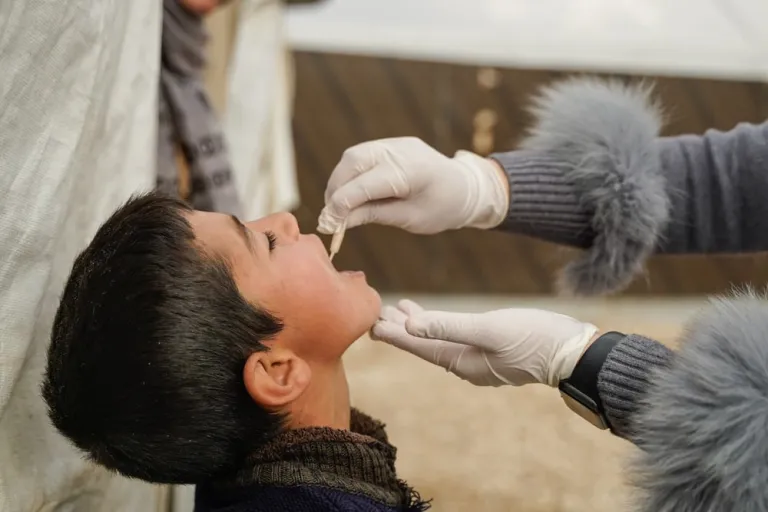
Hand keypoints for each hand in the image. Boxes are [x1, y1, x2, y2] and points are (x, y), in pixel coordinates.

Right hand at [317, 137, 508, 234]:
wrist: (468, 187)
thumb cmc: (443, 208)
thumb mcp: (410, 219)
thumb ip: (374, 215)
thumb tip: (339, 221)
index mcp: (411, 172)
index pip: (364, 185)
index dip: (341, 205)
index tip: (328, 225)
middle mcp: (401, 151)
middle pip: (353, 162)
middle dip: (336, 189)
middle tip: (330, 216)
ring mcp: (396, 143)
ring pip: (353, 156)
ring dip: (340, 180)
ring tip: (338, 206)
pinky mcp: (393, 144)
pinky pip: (363, 154)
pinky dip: (351, 173)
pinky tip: (351, 192)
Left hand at [371, 300, 597, 386]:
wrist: (574, 353)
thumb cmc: (534, 338)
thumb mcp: (490, 329)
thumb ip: (449, 326)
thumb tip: (410, 326)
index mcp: (461, 361)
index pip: (418, 346)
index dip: (394, 334)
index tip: (370, 323)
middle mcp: (466, 364)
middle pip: (425, 344)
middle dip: (401, 329)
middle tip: (377, 312)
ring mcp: (480, 359)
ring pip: (440, 340)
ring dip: (421, 325)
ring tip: (400, 309)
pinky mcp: (493, 351)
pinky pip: (457, 338)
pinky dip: (442, 326)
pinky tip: (439, 318)